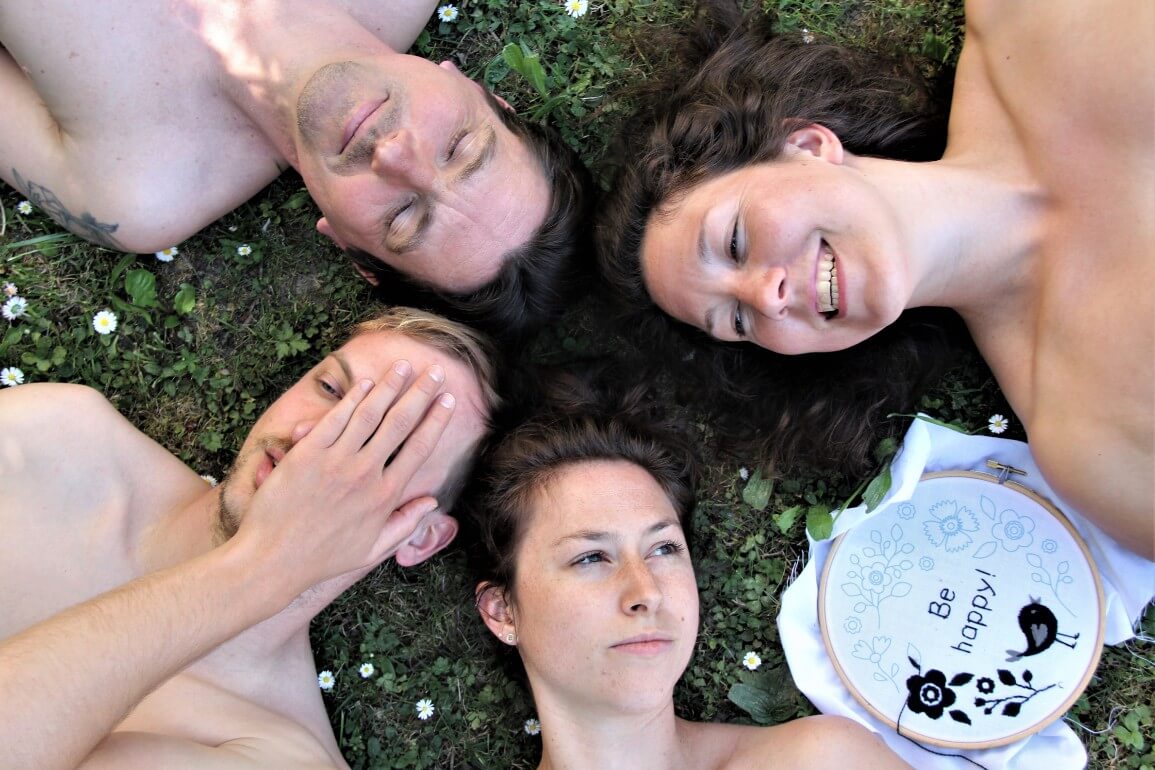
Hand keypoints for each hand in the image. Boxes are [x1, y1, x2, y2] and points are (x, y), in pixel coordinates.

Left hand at [232, 361, 455, 595]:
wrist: (273, 559)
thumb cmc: (322, 558)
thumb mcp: (372, 549)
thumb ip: (405, 524)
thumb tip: (431, 502)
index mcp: (385, 496)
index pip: (419, 447)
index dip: (436, 420)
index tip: (448, 400)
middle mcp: (365, 474)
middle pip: (400, 422)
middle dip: (421, 393)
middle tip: (435, 372)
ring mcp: (336, 461)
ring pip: (370, 413)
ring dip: (390, 386)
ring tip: (404, 366)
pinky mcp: (308, 453)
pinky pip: (336, 418)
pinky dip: (353, 398)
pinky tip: (366, 383)